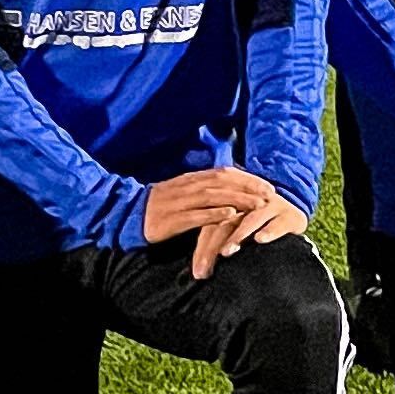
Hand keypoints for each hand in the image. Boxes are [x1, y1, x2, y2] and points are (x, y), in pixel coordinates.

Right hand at [139, 166, 310, 279]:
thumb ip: (200, 191)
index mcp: (188, 180)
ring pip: (212, 197)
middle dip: (247, 187)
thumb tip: (226, 191)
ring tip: (257, 204)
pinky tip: (230, 215)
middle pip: (222, 183)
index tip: (267, 185)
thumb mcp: (179, 193)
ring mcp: (178, 203)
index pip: (222, 174)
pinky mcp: (171, 220)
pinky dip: (214, 214)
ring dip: (237, 199)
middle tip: (270, 194)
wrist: (125, 215)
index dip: (246, 178)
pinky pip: (195, 215)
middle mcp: (185, 187)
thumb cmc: (156, 207)